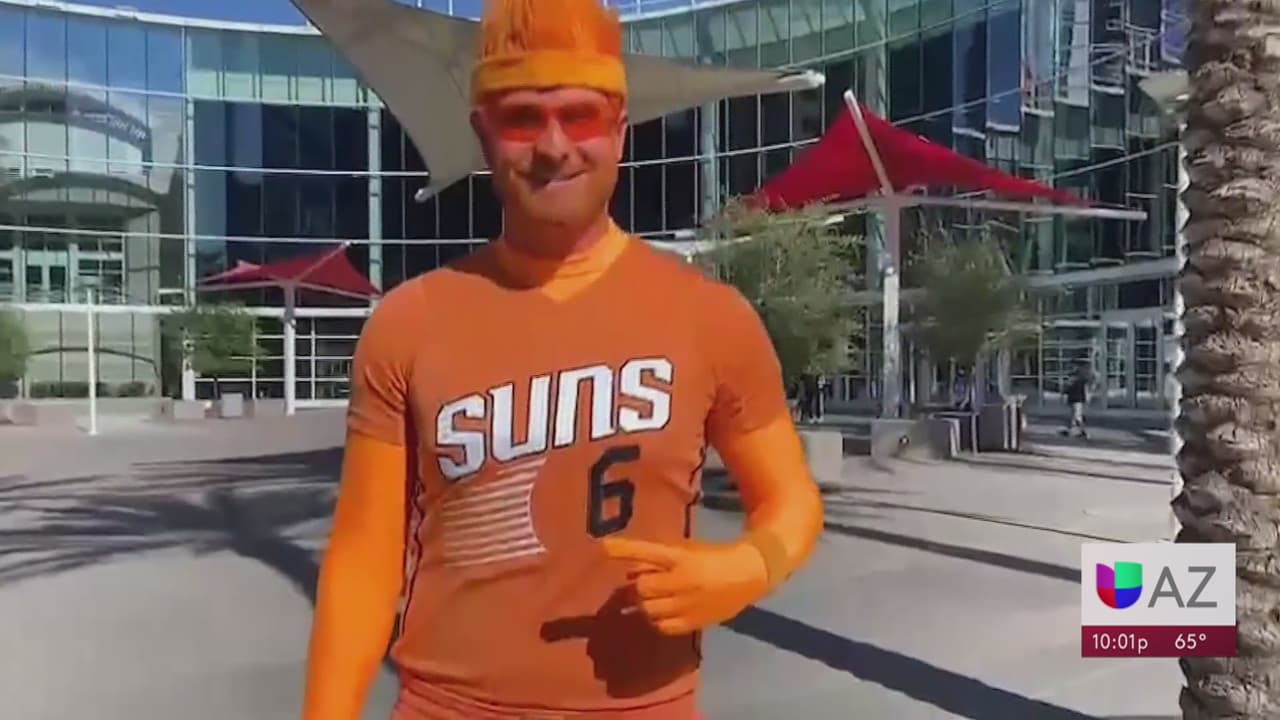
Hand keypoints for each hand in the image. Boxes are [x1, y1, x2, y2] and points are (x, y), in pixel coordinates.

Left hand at [601, 537, 769, 635]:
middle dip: (638, 587)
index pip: (647, 552)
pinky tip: (663, 613)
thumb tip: (630, 573)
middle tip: (641, 586)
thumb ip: (658, 561)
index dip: (624, 550)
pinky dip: (657, 620)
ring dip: (645, 604)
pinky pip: (662, 626)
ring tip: (652, 599)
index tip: (603, 547)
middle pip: (642, 587)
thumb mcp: (687, 551)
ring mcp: (687, 604)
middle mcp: (682, 581)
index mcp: (682, 557)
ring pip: (649, 609)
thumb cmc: (713, 558)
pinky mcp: (693, 622)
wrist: (749, 574)